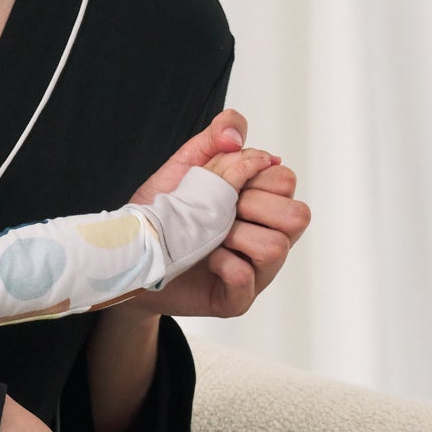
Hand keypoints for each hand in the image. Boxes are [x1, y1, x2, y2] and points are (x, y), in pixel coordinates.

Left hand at [128, 110, 310, 319]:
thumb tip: (234, 133)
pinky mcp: (237, 298)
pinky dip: (222, 264)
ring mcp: (257, 270)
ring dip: (236, 236)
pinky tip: (205, 260)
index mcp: (260, 202)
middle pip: (297, 214)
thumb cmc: (165, 215)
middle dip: (252, 206)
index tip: (224, 183)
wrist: (134, 257)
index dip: (254, 176)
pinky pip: (247, 278)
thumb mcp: (183, 167)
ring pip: (278, 247)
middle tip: (220, 211)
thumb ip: (212, 140)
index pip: (285, 179)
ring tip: (210, 238)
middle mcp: (266, 235)